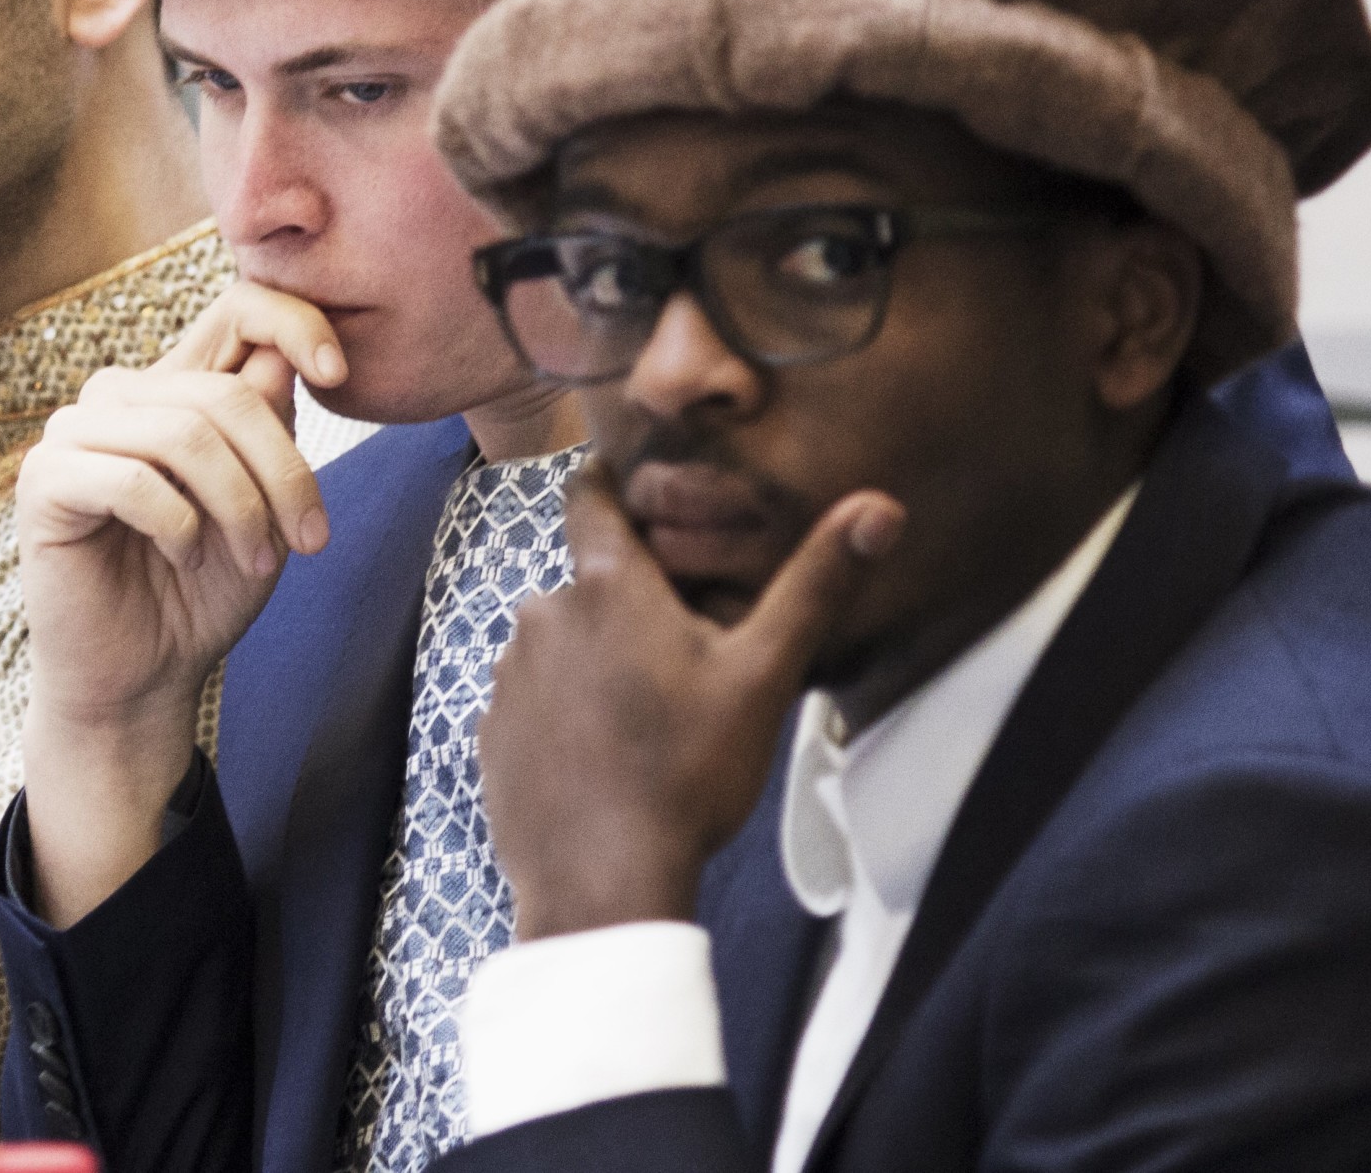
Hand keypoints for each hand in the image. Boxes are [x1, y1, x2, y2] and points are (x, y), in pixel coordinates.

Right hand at [14, 281, 345, 923]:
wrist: (143, 679)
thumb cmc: (204, 592)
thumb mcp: (264, 507)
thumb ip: (269, 431)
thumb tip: (279, 358)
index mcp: (180, 389)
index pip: (235, 309)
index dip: (294, 321)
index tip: (339, 374)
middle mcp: (123, 397)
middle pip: (225, 391)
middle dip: (283, 471)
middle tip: (308, 539)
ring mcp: (76, 433)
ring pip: (183, 432)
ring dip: (239, 506)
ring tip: (255, 561)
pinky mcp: (45, 481)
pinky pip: (131, 478)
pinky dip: (179, 525)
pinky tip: (185, 559)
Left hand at [480, 461, 903, 938]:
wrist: (601, 883)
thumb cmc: (687, 774)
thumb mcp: (764, 676)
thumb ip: (815, 586)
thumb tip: (880, 507)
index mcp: (605, 585)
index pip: (590, 495)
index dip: (614, 488)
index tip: (642, 500)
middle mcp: (542, 614)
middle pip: (588, 583)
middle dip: (628, 606)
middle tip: (681, 659)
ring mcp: (507, 676)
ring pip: (561, 645)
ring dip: (595, 663)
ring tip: (646, 719)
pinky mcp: (491, 732)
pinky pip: (535, 702)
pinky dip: (565, 716)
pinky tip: (605, 758)